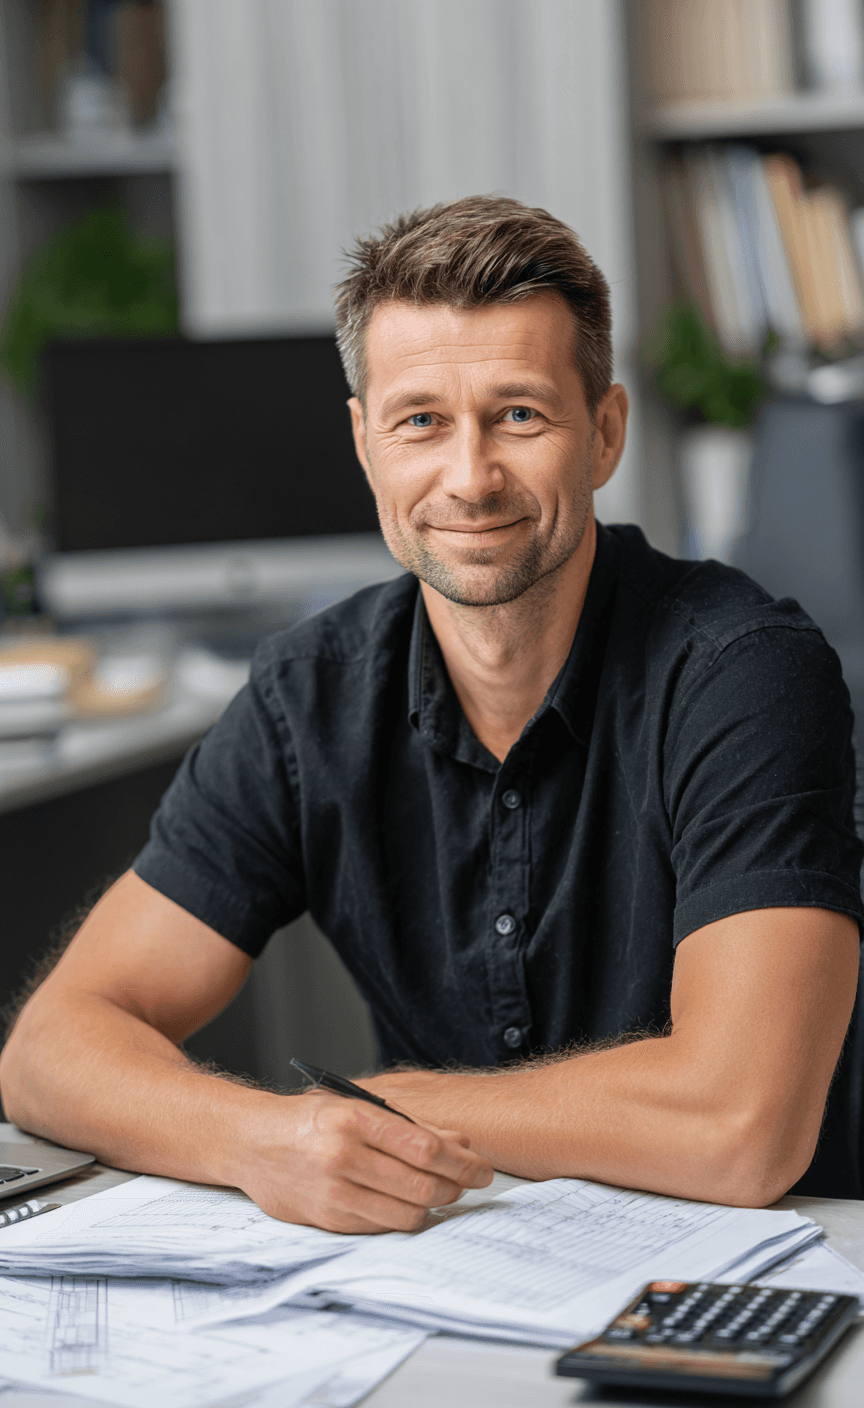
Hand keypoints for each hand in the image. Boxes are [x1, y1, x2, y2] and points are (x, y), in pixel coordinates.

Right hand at [237, 1091, 493, 1232]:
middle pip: (421, 1184)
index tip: (482, 1168)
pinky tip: (409, 1206)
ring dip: (433, 1206)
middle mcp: (343, 1155)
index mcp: (354, 1119)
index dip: (461, 1162)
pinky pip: (382, 1225)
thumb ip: (407, 1125)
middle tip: (468, 1184)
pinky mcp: (327, 1218)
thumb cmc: (310, 1120)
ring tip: (441, 1194)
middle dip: (455, 1187)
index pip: (423, 1148)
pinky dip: (404, 1217)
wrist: (252, 1142)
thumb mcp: (355, 1107)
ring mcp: (334, 1190)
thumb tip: (459, 1143)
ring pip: (406, 1211)